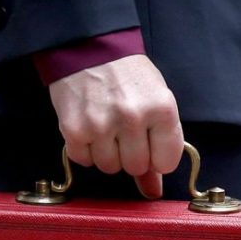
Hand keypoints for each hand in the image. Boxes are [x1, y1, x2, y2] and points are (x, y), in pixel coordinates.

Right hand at [48, 54, 183, 197]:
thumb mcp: (154, 102)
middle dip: (130, 154)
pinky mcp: (74, 130)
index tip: (149, 141)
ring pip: (109, 167)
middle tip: (124, 129)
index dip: (157, 155)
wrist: (89, 47)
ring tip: (105, 125)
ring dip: (107, 152)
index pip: (166, 162)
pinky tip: (89, 126)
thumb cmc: (127, 75)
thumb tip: (153, 191)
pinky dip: (85, 149)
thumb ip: (159, 146)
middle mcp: (133, 118)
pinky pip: (84, 160)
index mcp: (161, 108)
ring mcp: (102, 125)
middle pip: (136, 167)